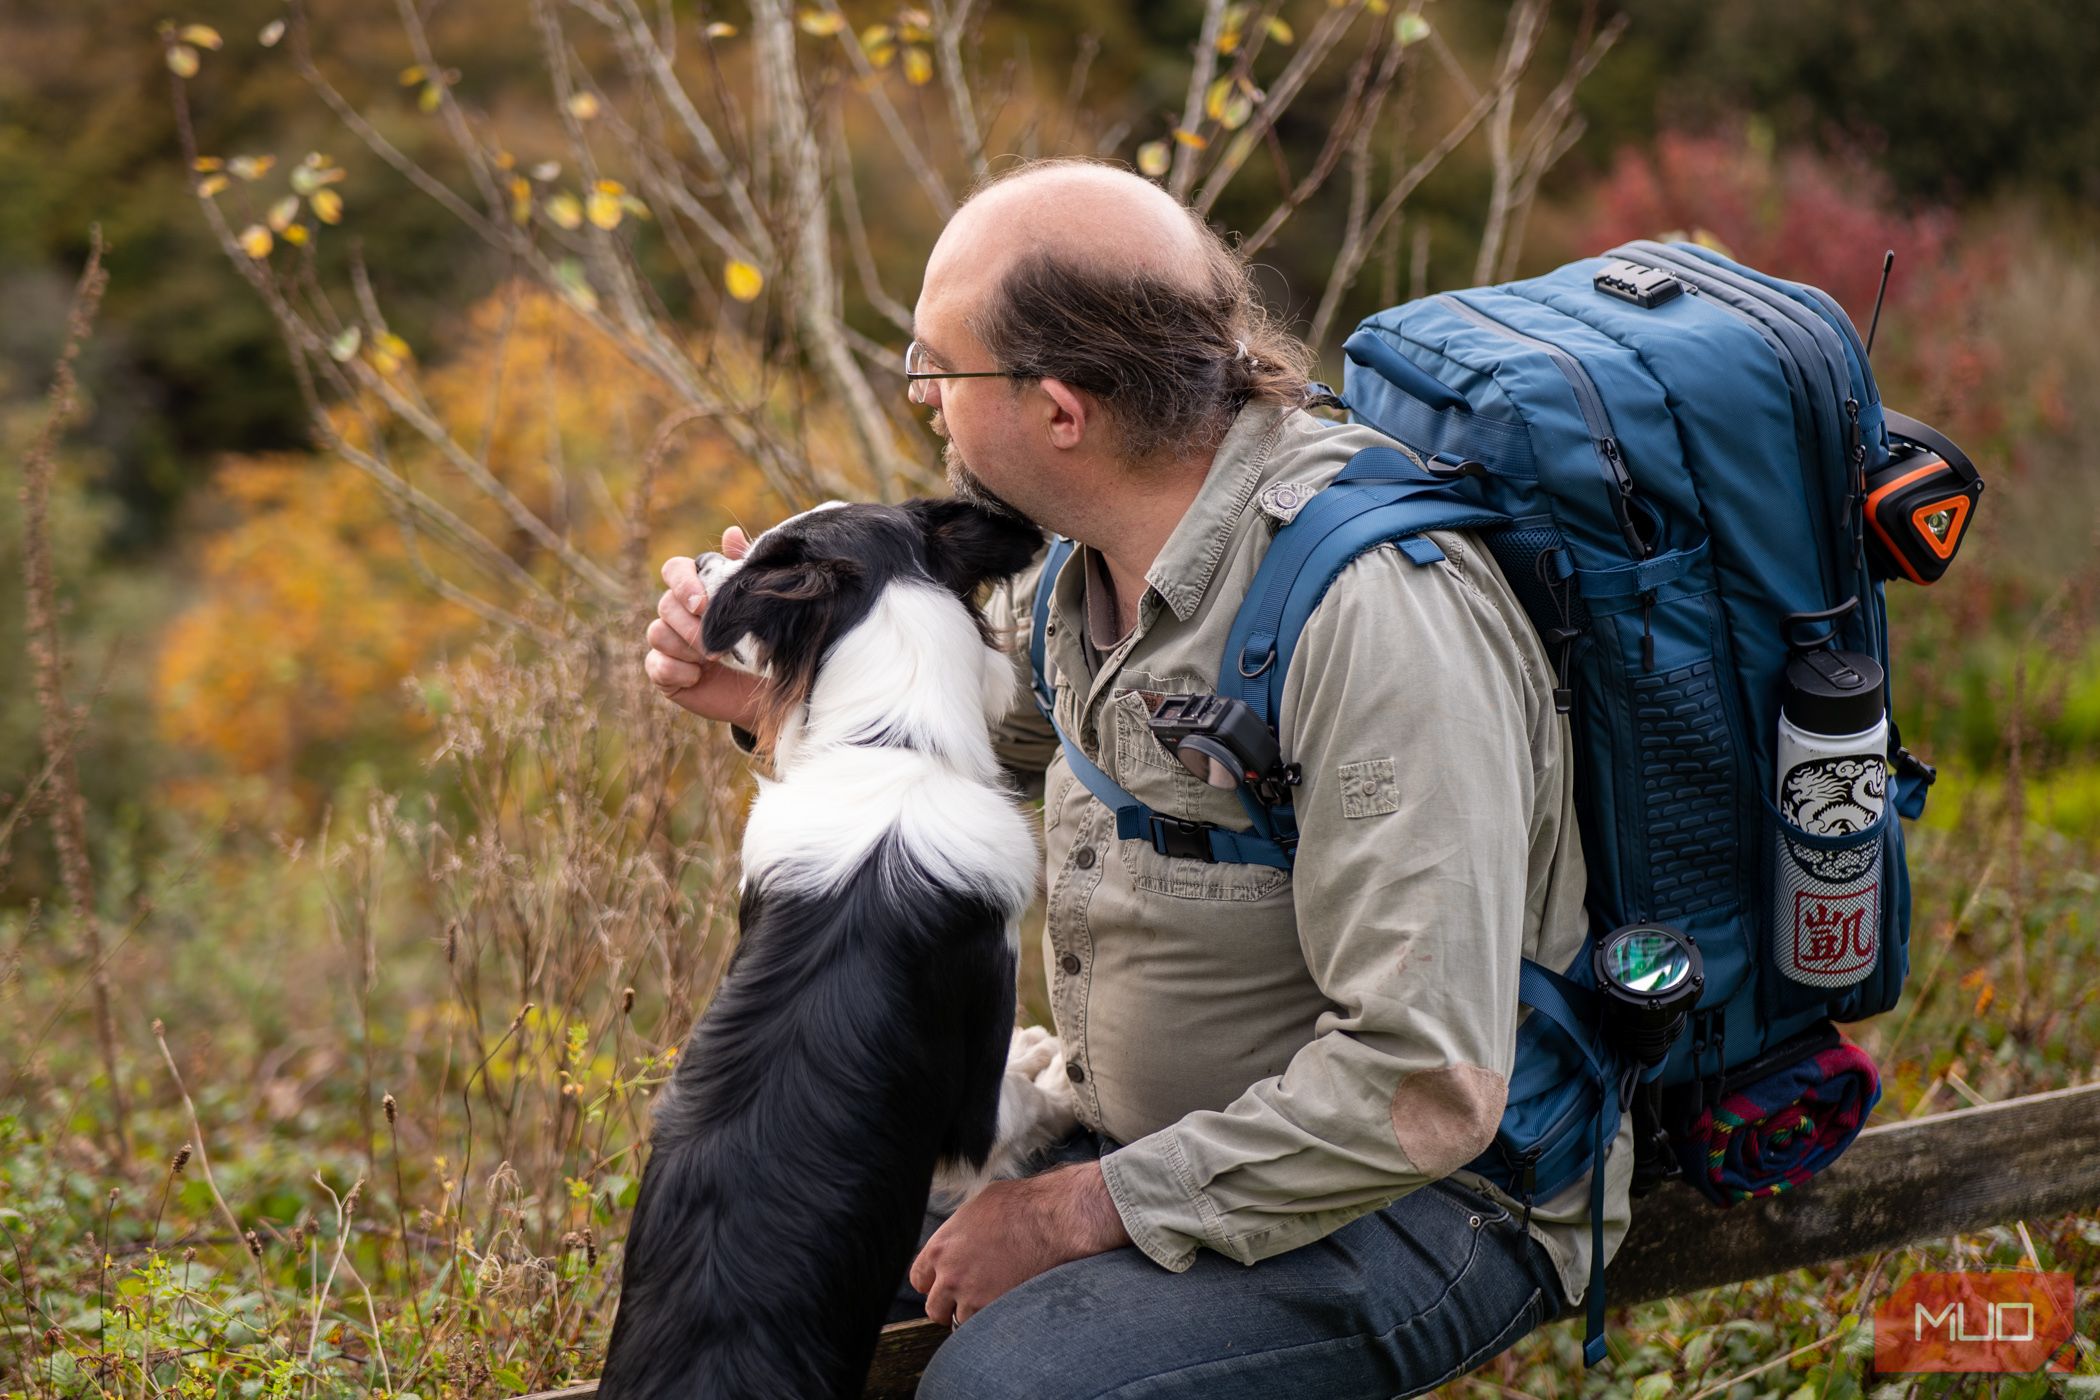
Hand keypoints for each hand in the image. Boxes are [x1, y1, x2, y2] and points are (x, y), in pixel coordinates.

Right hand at [644, 526, 765, 726]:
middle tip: (720, 646)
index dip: (683, 584)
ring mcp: (666, 641)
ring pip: (657, 633)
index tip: (703, 605)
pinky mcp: (663, 671)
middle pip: (665, 604)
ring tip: (713, 660)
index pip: (674, 570)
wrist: (765, 689)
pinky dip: (678, 671)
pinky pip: (655, 664)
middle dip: (692, 627)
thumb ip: (742, 569)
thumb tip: (731, 533)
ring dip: (687, 648)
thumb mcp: (756, 605)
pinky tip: (698, 677)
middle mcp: (676, 611)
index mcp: (697, 589)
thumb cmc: (760, 642)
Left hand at [909, 1161, 1130, 1327]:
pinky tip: (1006, 1306)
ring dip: (973, 1315)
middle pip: (935, 1308)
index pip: (919, 1279)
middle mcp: (950, 1275)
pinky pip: (985, 1327)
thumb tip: (959, 1237)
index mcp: (940, 1248)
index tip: (946, 1285)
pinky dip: (992, 1321)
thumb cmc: (1020, 1205)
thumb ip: (959, 1231)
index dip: (933, 1283)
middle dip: (949, 1306)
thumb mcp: (976, 1207)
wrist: (1052, 1219)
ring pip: (961, 1322)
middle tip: (968, 1300)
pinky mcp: (996, 1309)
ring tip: (993, 1301)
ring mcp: (972, 1296)